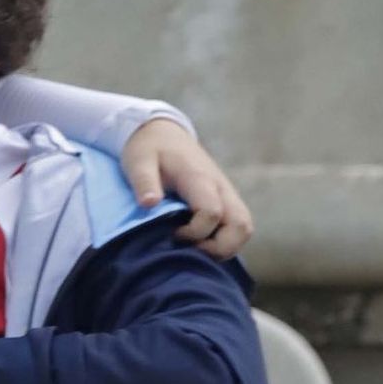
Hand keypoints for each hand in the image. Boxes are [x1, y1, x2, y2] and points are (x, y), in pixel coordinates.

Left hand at [122, 121, 253, 258]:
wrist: (163, 133)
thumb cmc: (148, 149)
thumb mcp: (138, 162)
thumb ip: (144, 182)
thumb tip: (149, 204)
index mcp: (199, 178)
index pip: (212, 213)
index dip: (194, 233)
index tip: (171, 233)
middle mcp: (221, 188)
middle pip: (242, 227)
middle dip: (219, 249)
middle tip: (189, 250)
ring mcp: (226, 194)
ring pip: (244, 229)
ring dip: (224, 247)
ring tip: (194, 248)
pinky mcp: (225, 200)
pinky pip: (237, 226)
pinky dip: (224, 241)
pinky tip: (198, 242)